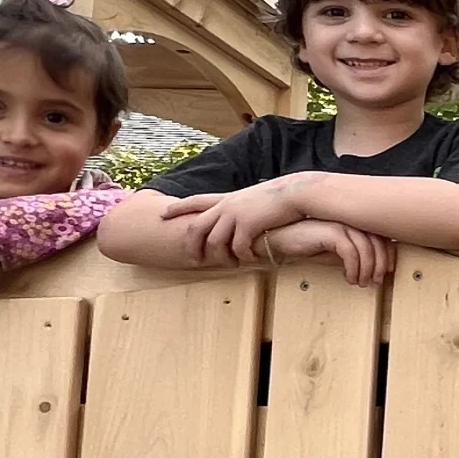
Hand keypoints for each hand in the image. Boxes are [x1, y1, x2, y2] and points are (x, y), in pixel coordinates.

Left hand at [161, 177, 308, 263]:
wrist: (296, 193)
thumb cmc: (279, 197)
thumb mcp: (254, 198)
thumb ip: (242, 208)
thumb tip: (238, 219)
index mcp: (227, 198)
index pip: (195, 201)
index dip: (177, 207)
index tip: (162, 213)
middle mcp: (226, 206)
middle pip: (196, 227)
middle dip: (191, 246)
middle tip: (194, 260)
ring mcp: (236, 215)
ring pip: (214, 242)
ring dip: (220, 257)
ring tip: (229, 264)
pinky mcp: (248, 225)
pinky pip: (237, 247)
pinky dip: (242, 257)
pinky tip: (250, 259)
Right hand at [268, 220, 393, 287]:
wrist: (280, 237)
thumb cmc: (307, 242)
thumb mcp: (335, 250)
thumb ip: (353, 253)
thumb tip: (373, 267)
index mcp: (354, 221)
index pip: (381, 235)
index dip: (389, 253)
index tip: (389, 270)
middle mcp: (351, 219)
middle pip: (378, 241)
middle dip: (381, 264)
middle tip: (377, 281)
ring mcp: (341, 224)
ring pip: (366, 248)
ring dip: (367, 269)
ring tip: (362, 283)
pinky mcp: (330, 231)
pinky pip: (350, 251)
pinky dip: (353, 268)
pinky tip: (349, 278)